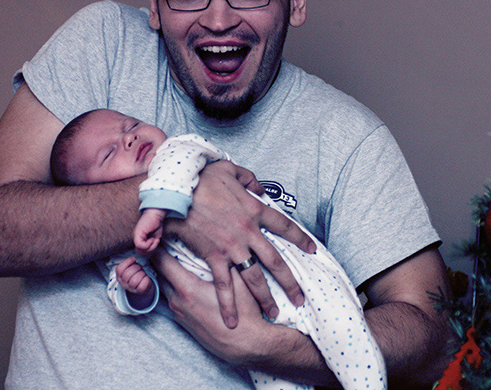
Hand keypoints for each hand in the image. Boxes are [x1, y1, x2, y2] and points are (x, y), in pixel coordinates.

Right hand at [116, 255, 153, 294]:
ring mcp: (130, 288)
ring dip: (141, 274)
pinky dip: (146, 280)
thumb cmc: (136, 273)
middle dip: (136, 267)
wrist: (143, 284)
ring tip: (142, 273)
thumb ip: (130, 263)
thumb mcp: (131, 267)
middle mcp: (123, 284)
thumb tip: (133, 258)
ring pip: (134, 280)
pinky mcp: (138, 291)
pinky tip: (146, 277)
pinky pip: (142, 286)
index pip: (119, 269)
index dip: (127, 261)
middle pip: (127, 274)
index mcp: (119, 276)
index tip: (134, 258)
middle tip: (140, 267)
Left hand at [134, 208, 166, 255]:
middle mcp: (136, 238)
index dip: (150, 250)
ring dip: (150, 247)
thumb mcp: (155, 237)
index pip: (142, 251)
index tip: (156, 243)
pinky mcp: (137, 234)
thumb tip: (150, 251)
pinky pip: (140, 245)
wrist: (155, 214)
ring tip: (154, 240)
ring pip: (140, 250)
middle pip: (140, 252)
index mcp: (139, 239)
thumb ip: (151, 244)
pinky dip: (148, 244)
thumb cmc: (156, 223)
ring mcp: (135, 236)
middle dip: (150, 250)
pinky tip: (152, 239)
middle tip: (156, 242)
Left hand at [152, 247, 271, 364]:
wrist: (248, 345)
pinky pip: (172, 298)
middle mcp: (178, 301)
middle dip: (160, 257)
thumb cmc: (246, 312)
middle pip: (158, 274)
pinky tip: (186, 279)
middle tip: (164, 240)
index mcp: (188, 288)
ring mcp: (179, 313)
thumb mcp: (240, 280)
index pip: (161, 262)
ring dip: (167, 273)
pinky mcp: (184, 322)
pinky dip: (174, 286)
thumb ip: (226, 261)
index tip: (158, 232)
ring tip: (174, 257)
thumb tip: (219, 241)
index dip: (157, 245)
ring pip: (165, 286)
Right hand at [165, 160, 315, 327]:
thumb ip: (249, 179)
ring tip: (274, 313)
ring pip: (254, 277)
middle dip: (289, 282)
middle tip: (300, 298)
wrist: (178, 189)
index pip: (286, 227)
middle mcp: (249, 232)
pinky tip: (233, 319)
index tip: (312, 250)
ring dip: (265, 297)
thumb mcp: (231, 170)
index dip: (301, 239)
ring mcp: (232, 247)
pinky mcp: (214, 256)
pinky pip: (224, 284)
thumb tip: (259, 188)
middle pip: (276, 261)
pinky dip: (228, 303)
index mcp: (255, 210)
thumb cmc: (202, 178)